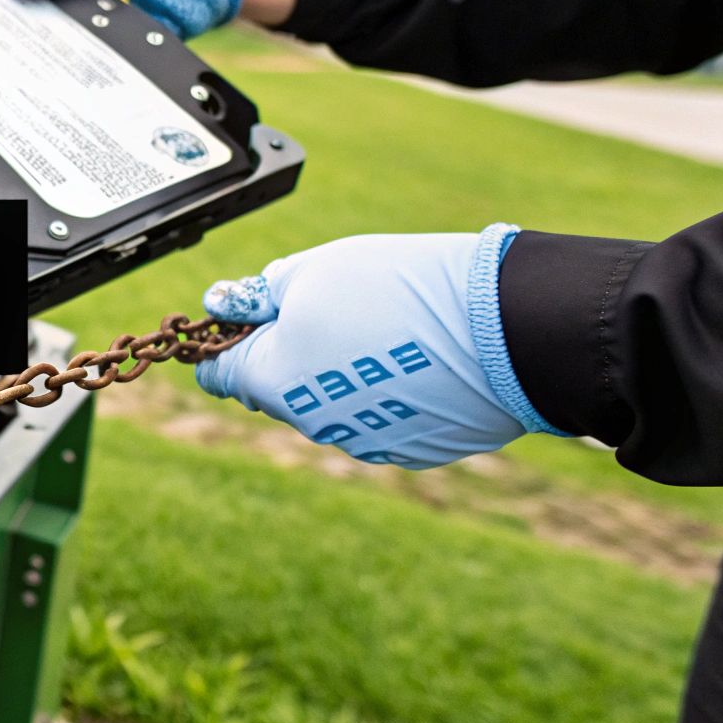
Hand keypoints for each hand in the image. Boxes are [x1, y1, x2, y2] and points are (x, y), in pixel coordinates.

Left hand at [195, 225, 566, 468]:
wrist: (502, 326)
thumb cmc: (398, 289)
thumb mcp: (313, 270)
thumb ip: (258, 294)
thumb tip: (220, 303)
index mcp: (273, 381)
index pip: (220, 373)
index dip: (232, 339)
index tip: (257, 313)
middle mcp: (311, 424)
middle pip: (279, 388)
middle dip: (294, 351)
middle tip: (339, 308)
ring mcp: (364, 442)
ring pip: (333, 404)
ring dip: (345, 372)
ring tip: (392, 329)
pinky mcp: (412, 451)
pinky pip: (385, 418)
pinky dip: (393, 391)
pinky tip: (423, 358)